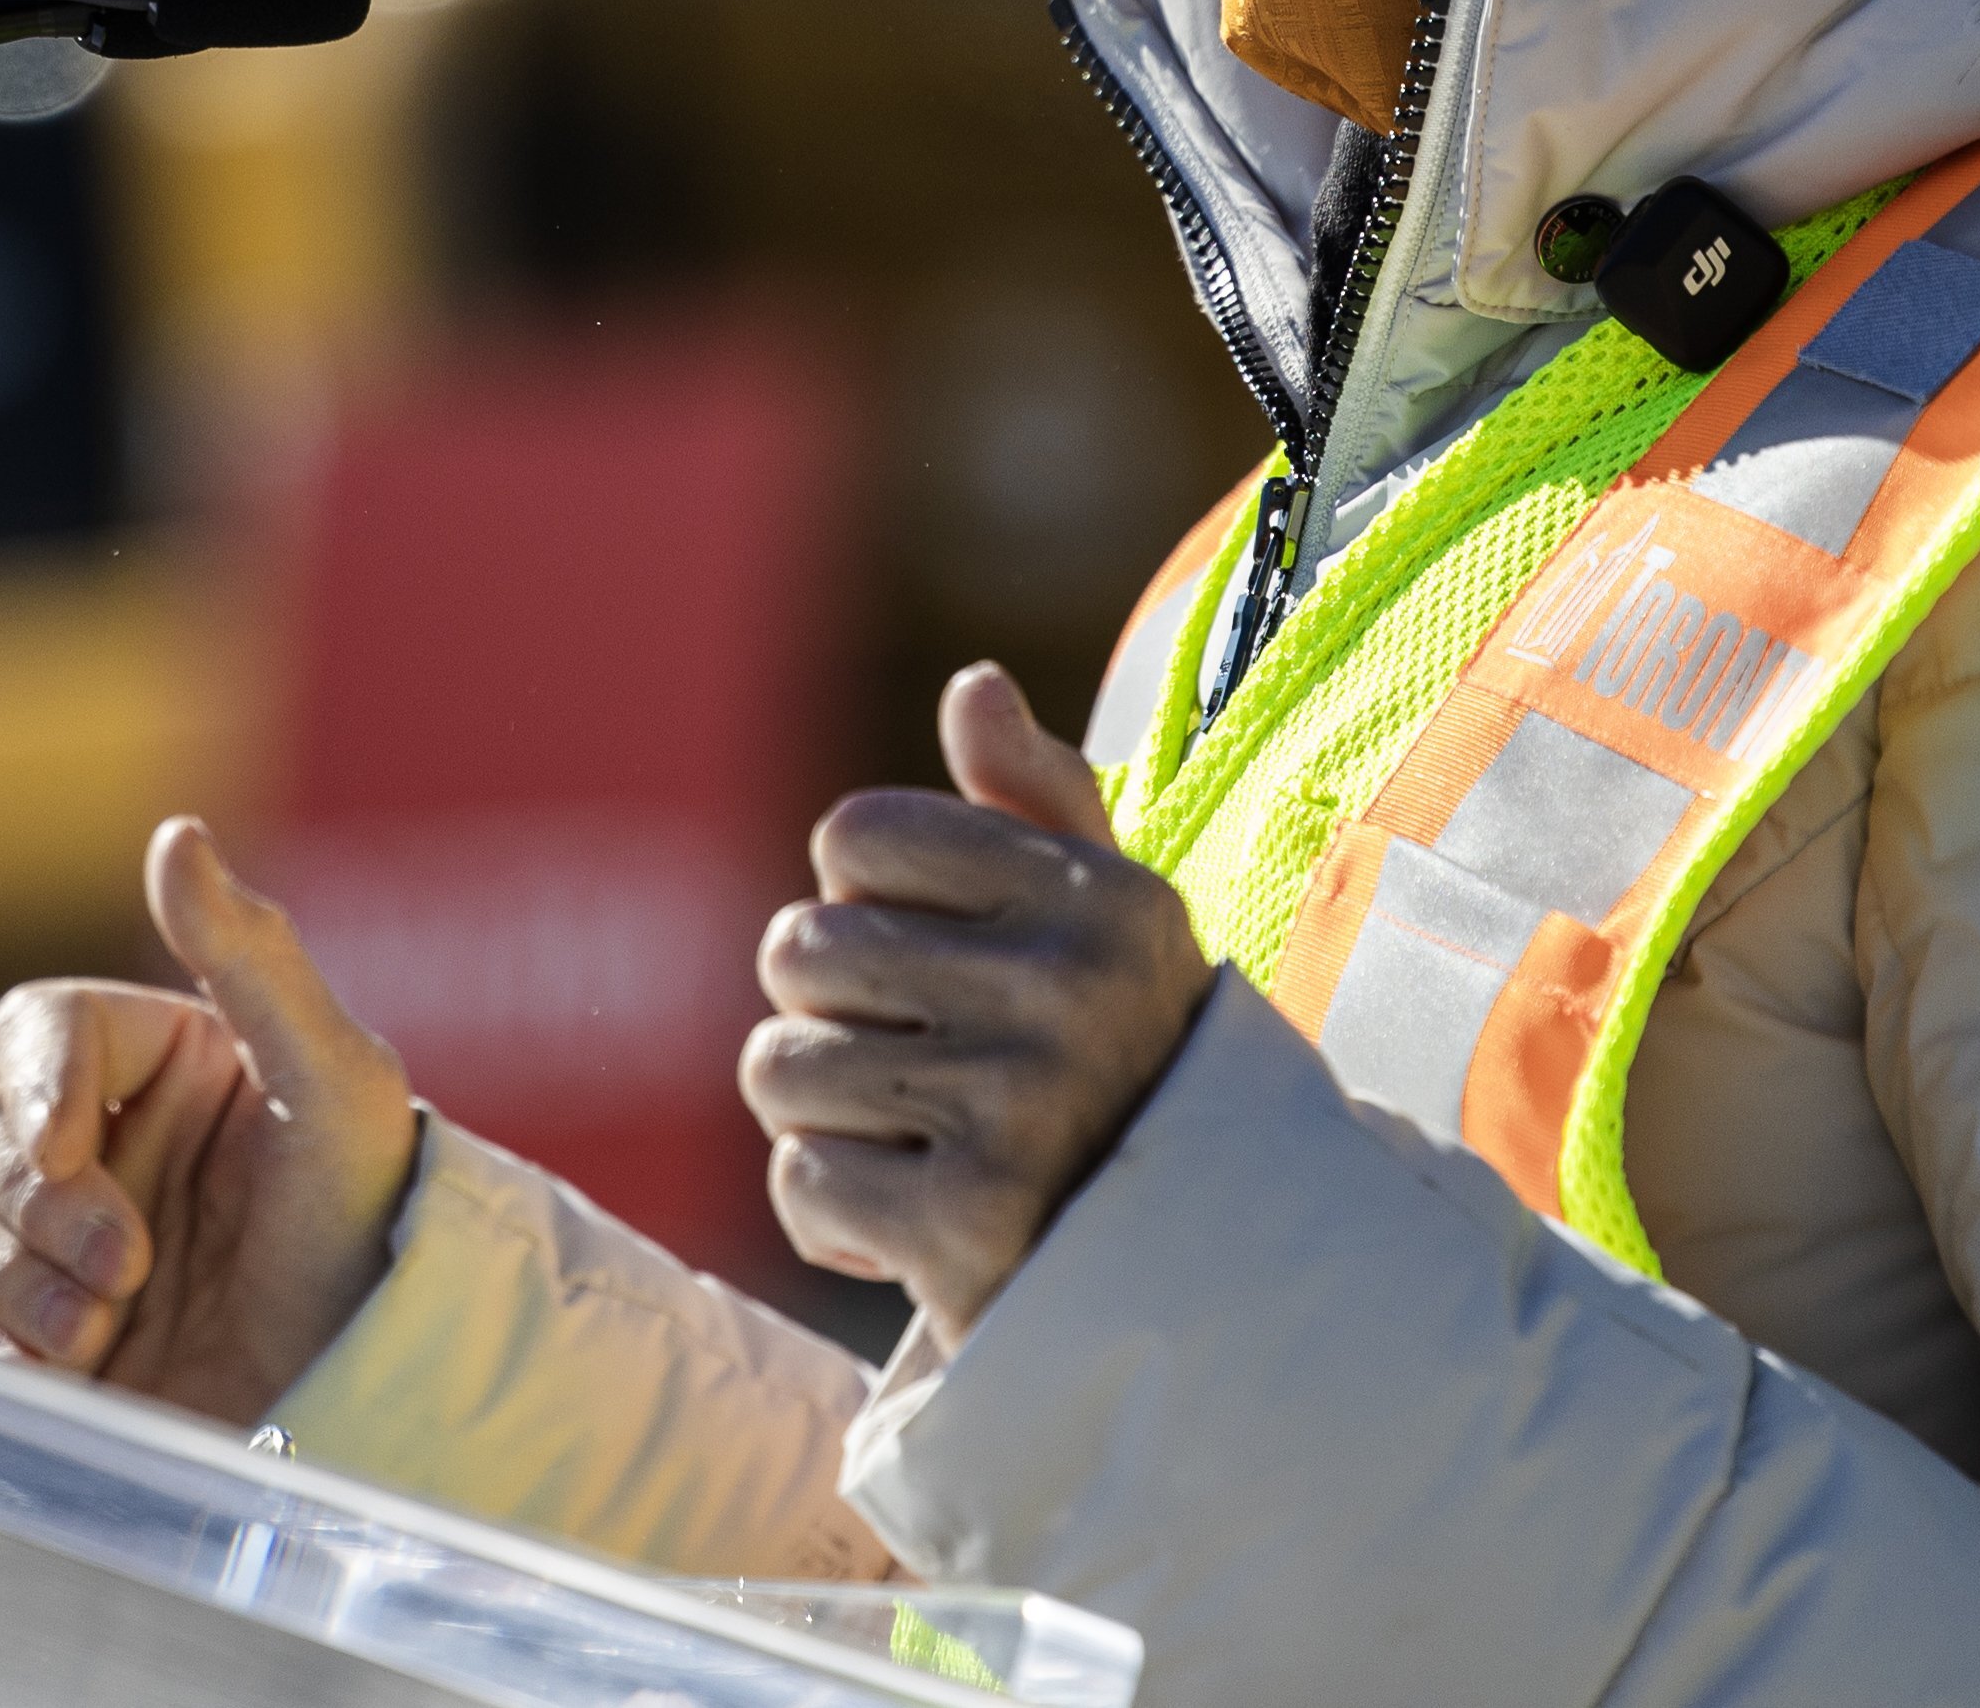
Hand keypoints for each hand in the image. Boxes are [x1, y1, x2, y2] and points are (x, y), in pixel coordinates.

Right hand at [0, 817, 418, 1423]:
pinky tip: (73, 1369)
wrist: (365, 1391)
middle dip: (41, 1206)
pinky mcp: (31, 1339)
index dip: (36, 1081)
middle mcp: (97, 1140)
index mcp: (158, 1060)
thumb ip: (253, 956)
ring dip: (16, 1282)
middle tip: (134, 1267)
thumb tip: (176, 834)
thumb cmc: (371, 1224)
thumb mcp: (337, 1080)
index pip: (33, 1029)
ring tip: (110, 1328)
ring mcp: (57, 1242)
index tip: (68, 1144)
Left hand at [744, 662, 1213, 1349]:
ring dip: (825, 1121)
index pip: (852, 835)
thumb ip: (1038, 802)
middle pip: (797, 949)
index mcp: (1098, 898)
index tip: (932, 967)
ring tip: (914, 1147)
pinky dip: (836, 1218)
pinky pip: (800, 1179)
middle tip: (913, 1069)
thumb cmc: (1128, 1080)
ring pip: (779, 1066)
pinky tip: (914, 1228)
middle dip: (830, 1018)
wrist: (1201, 1294)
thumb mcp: (1113, 932)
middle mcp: (1066, 988)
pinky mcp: (963, 1221)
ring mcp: (1015, 1104)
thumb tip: (972, 684)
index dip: (861, 903)